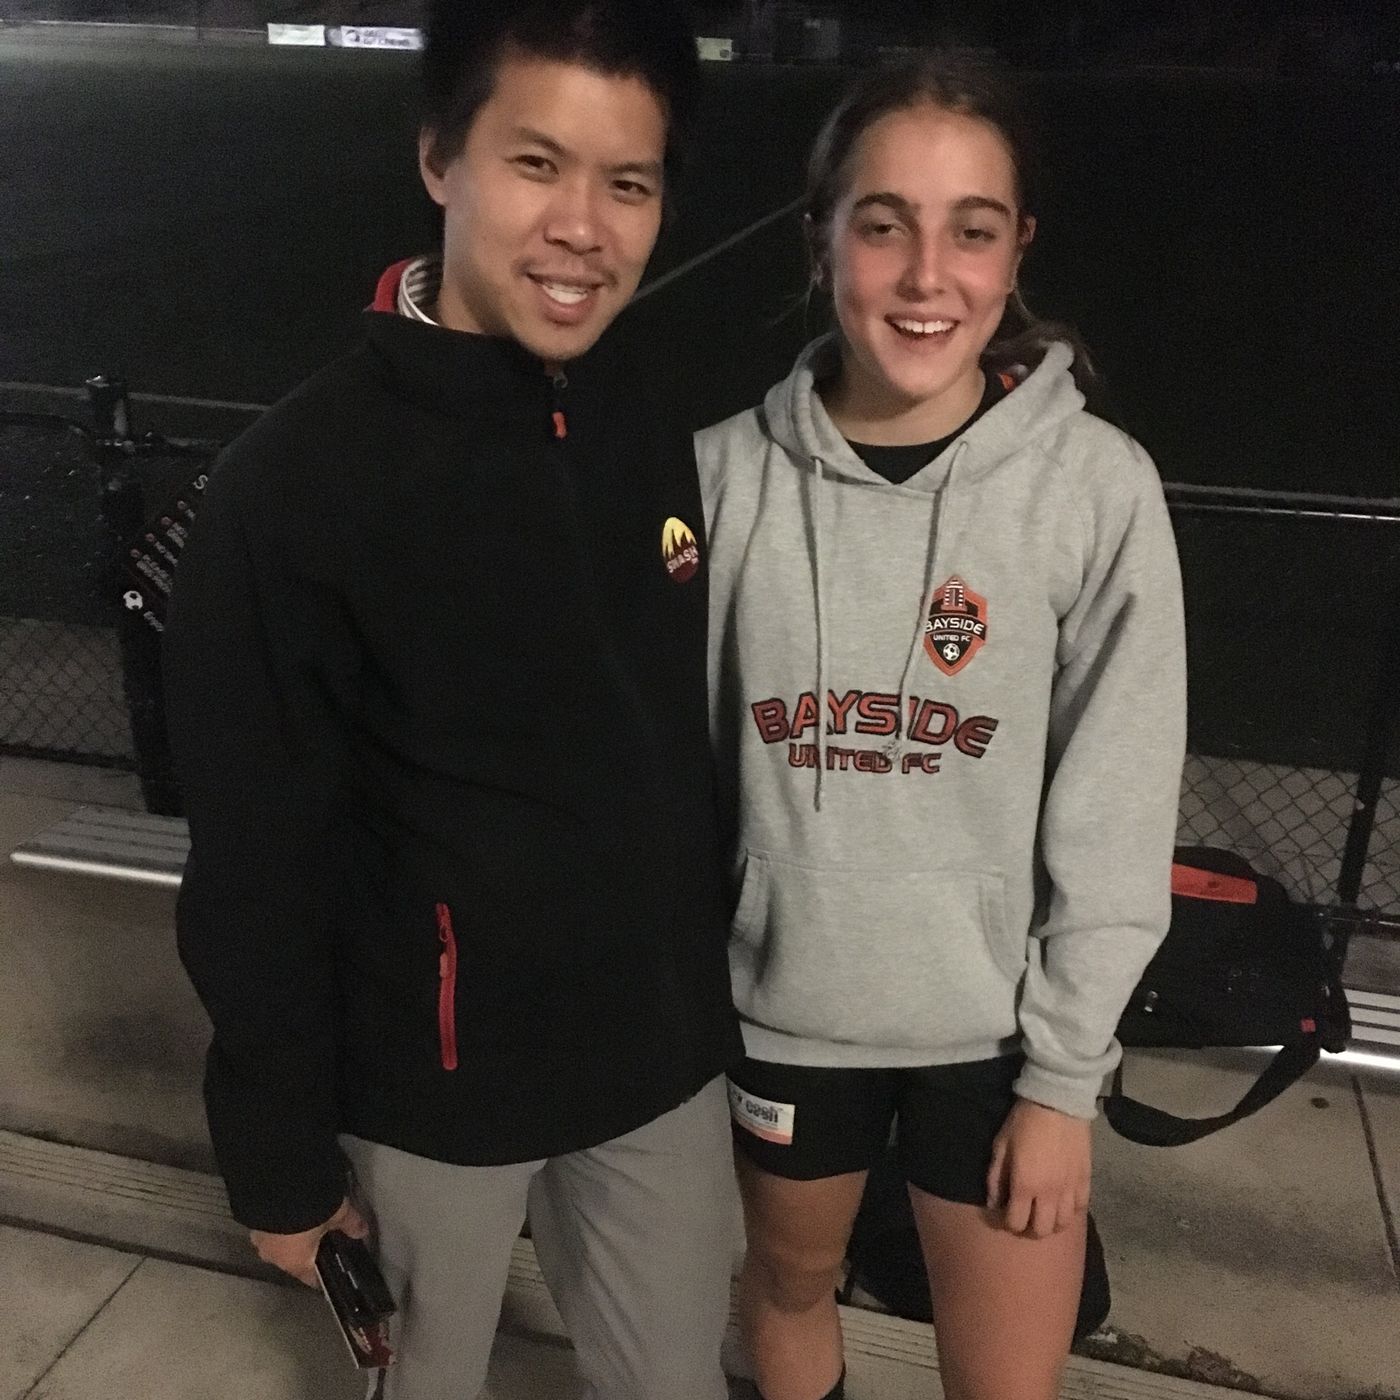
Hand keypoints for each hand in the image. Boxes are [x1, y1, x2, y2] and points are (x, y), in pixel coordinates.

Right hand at [250, 1195, 369, 1286]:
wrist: (279, 1185)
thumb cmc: (313, 1210)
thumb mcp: (338, 1214)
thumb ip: (350, 1225)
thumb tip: (362, 1232)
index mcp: (296, 1263)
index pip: (311, 1278)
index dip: (324, 1271)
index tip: (332, 1263)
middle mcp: (274, 1258)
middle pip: (294, 1258)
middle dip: (306, 1246)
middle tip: (321, 1230)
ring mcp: (260, 1239)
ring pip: (279, 1242)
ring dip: (291, 1233)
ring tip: (306, 1216)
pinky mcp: (252, 1220)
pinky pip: (270, 1226)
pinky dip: (280, 1221)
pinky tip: (290, 1207)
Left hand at [985, 1098, 1091, 1238]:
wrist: (1057, 1103)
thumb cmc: (1023, 1122)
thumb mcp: (1001, 1146)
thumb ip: (995, 1177)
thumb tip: (994, 1203)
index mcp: (1024, 1185)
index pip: (1016, 1223)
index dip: (1008, 1223)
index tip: (1006, 1213)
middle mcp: (1049, 1194)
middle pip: (1041, 1230)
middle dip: (1030, 1227)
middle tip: (1025, 1215)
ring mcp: (1070, 1189)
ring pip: (1063, 1223)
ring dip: (1051, 1222)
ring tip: (1044, 1210)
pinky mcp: (1085, 1180)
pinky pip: (1080, 1208)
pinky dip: (1070, 1210)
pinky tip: (1062, 1201)